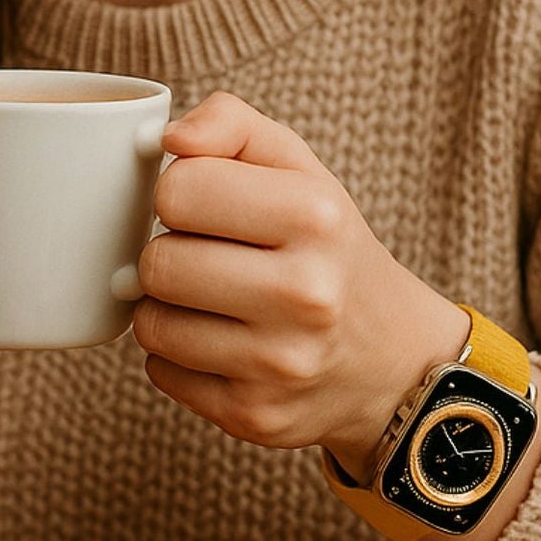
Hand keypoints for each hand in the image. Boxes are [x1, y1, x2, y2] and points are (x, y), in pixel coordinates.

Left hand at [132, 92, 468, 477]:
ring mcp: (281, 364)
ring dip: (166, 306)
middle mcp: (306, 294)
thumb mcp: (294, 165)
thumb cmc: (322, 243)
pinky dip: (175, 354)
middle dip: (169, 253)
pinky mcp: (255, 416)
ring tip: (211, 298)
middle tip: (207, 256)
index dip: (179, 193)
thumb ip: (229, 123)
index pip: (178, 191)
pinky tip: (219, 341)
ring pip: (150, 322)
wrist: (390, 357)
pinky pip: (159, 372)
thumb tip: (169, 139)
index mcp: (315, 216)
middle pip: (158, 263)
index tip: (207, 205)